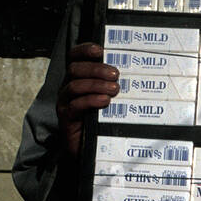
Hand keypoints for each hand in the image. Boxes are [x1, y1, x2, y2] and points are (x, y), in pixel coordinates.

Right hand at [56, 42, 118, 157]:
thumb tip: (135, 73)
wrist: (89, 150)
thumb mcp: (109, 99)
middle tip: (115, 74)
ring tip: (114, 89)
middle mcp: (68, 88)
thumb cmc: (100, 122)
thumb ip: (114, 85)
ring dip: (96, 84)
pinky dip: (90, 101)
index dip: (84, 50)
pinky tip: (104, 101)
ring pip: (74, 86)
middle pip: (74, 69)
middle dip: (96, 69)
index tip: (100, 50)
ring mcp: (65, 103)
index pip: (75, 57)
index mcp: (78, 79)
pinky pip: (74, 106)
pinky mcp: (66, 119)